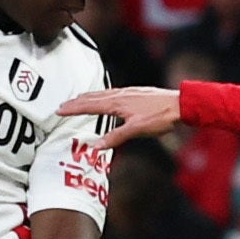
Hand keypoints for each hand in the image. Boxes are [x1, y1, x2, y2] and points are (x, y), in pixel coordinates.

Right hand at [56, 85, 180, 146]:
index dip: (73, 108)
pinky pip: (112, 92)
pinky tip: (106, 98)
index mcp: (117, 103)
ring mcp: (128, 92)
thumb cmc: (160, 116)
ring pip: (103, 94)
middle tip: (62, 105)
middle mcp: (120, 94)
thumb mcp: (137, 129)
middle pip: (93, 97)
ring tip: (79, 99)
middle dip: (77, 102)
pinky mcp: (136, 93)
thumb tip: (95, 146)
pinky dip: (102, 95)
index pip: (89, 105)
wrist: (180, 104)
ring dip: (88, 97)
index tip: (59, 110)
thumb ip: (115, 137)